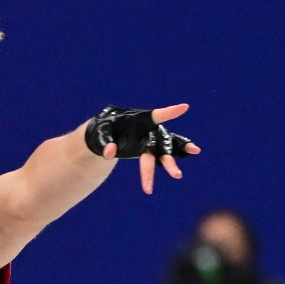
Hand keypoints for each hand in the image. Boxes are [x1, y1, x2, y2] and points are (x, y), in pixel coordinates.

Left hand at [84, 104, 201, 193]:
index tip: (183, 107)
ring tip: (178, 176)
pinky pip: (165, 155)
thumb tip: (110, 154)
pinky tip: (183, 165)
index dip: (169, 112)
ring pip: (165, 152)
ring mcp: (154, 140)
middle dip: (167, 161)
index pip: (155, 115)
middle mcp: (151, 130)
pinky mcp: (153, 149)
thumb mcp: (100, 133)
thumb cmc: (104, 129)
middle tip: (176, 176)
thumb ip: (105, 143)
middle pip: (161, 145)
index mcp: (140, 120)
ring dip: (171, 164)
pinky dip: (175, 159)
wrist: (107, 134)